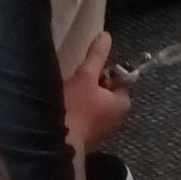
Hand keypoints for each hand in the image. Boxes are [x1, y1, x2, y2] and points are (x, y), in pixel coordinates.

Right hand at [62, 33, 131, 148]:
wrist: (58, 144)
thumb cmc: (75, 108)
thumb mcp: (86, 76)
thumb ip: (96, 56)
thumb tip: (106, 35)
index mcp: (123, 104)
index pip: (121, 81)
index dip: (107, 72)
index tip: (90, 69)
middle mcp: (117, 119)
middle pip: (108, 95)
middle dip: (94, 86)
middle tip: (78, 79)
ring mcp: (102, 132)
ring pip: (96, 108)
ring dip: (84, 100)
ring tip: (69, 92)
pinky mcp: (87, 139)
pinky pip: (86, 120)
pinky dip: (78, 113)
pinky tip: (64, 109)